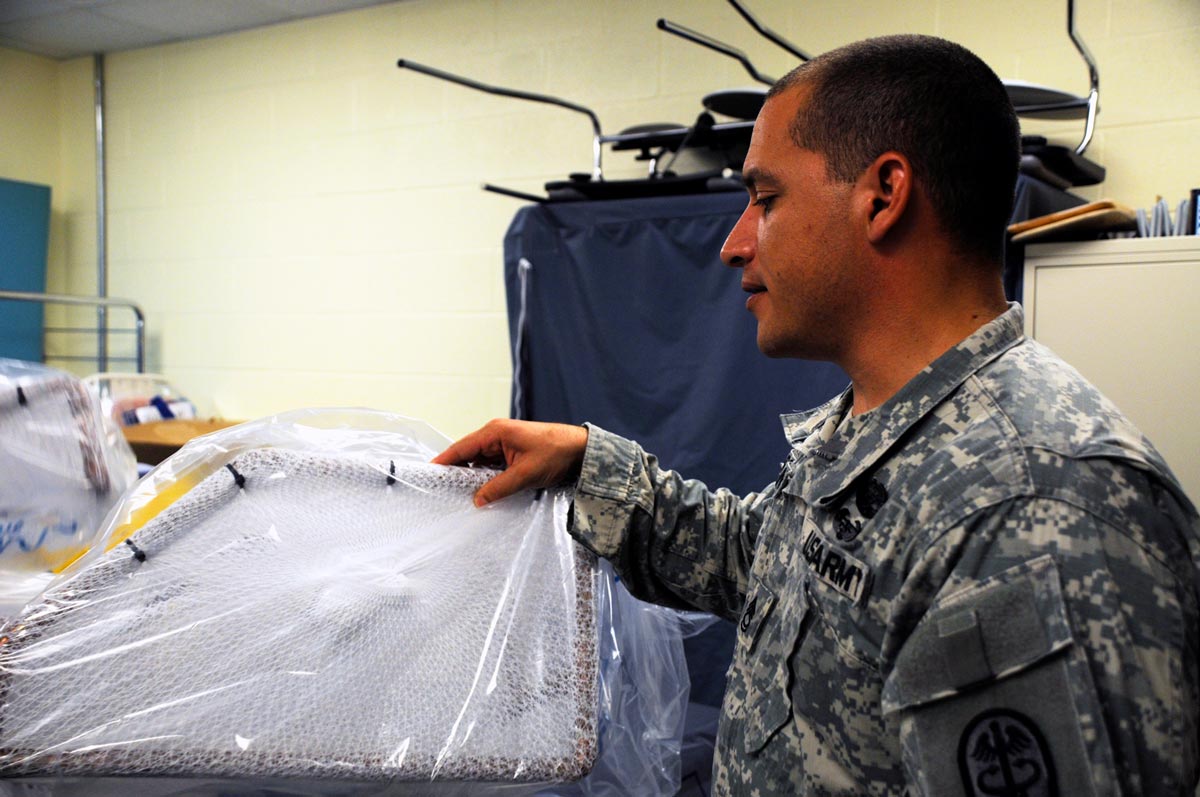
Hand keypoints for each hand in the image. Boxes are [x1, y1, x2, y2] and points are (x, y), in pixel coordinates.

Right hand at [432, 419, 588, 506]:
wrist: (581, 449)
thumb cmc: (556, 451)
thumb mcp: (524, 474)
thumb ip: (498, 488)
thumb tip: (477, 500)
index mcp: (494, 432)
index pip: (460, 448)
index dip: (443, 462)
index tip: (427, 474)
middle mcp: (495, 435)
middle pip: (467, 456)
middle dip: (456, 473)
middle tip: (443, 492)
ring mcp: (504, 444)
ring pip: (480, 463)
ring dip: (474, 478)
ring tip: (462, 496)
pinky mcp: (512, 453)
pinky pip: (492, 466)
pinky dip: (487, 478)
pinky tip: (484, 492)